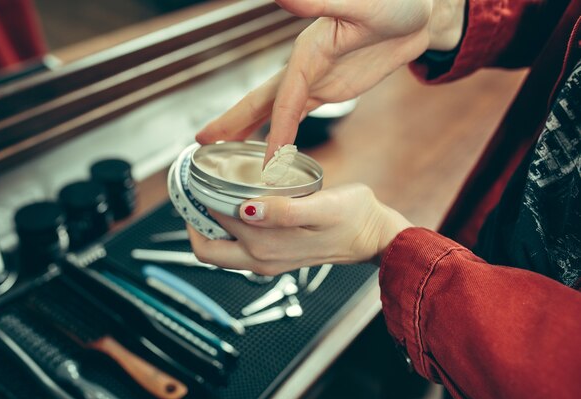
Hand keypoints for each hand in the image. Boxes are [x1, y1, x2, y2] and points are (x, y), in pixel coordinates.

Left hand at [187, 184, 412, 275]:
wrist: (374, 236)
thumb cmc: (354, 218)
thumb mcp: (322, 209)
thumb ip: (284, 212)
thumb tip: (246, 210)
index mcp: (265, 247)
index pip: (212, 225)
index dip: (197, 201)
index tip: (192, 178)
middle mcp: (260, 259)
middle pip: (207, 246)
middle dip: (193, 218)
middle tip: (194, 188)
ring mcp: (266, 261)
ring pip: (220, 249)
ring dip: (208, 224)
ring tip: (210, 192)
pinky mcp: (275, 257)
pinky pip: (237, 247)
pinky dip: (226, 228)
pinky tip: (235, 203)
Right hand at [196, 0, 465, 164]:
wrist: (420, 13)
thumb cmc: (396, 2)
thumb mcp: (361, 2)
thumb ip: (320, 0)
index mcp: (308, 52)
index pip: (285, 98)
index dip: (275, 128)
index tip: (268, 158)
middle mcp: (304, 67)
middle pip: (261, 100)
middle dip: (233, 123)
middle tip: (203, 143)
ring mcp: (316, 79)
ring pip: (275, 110)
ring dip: (249, 129)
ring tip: (225, 146)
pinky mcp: (330, 88)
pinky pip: (298, 114)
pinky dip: (282, 130)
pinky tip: (272, 142)